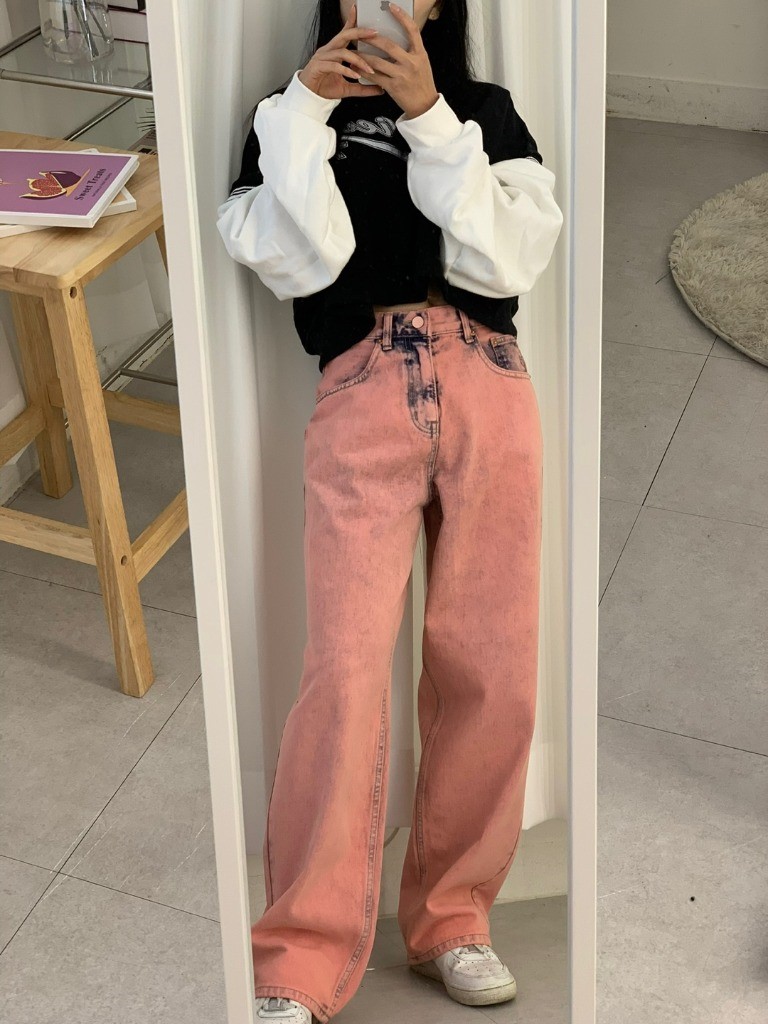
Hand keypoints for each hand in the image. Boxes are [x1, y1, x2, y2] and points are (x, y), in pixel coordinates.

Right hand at [298, 4, 385, 100]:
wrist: (309, 98)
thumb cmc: (324, 88)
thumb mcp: (348, 88)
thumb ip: (363, 88)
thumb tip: (380, 89)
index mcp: (334, 51)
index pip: (344, 33)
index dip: (351, 21)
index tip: (358, 10)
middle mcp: (328, 51)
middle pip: (344, 36)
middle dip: (360, 33)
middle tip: (374, 33)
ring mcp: (322, 58)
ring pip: (342, 52)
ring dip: (358, 60)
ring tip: (369, 70)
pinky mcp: (318, 67)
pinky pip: (334, 66)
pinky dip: (347, 70)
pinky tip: (356, 75)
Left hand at [361, 2, 438, 118]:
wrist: (425, 107)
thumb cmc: (422, 83)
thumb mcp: (422, 63)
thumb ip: (411, 51)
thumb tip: (396, 38)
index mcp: (420, 54)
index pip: (412, 30)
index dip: (402, 17)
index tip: (391, 6)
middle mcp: (412, 63)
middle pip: (388, 45)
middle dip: (371, 38)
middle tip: (360, 33)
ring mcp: (402, 75)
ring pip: (377, 62)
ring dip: (363, 56)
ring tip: (353, 51)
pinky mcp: (394, 87)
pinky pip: (375, 77)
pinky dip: (364, 72)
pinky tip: (357, 68)